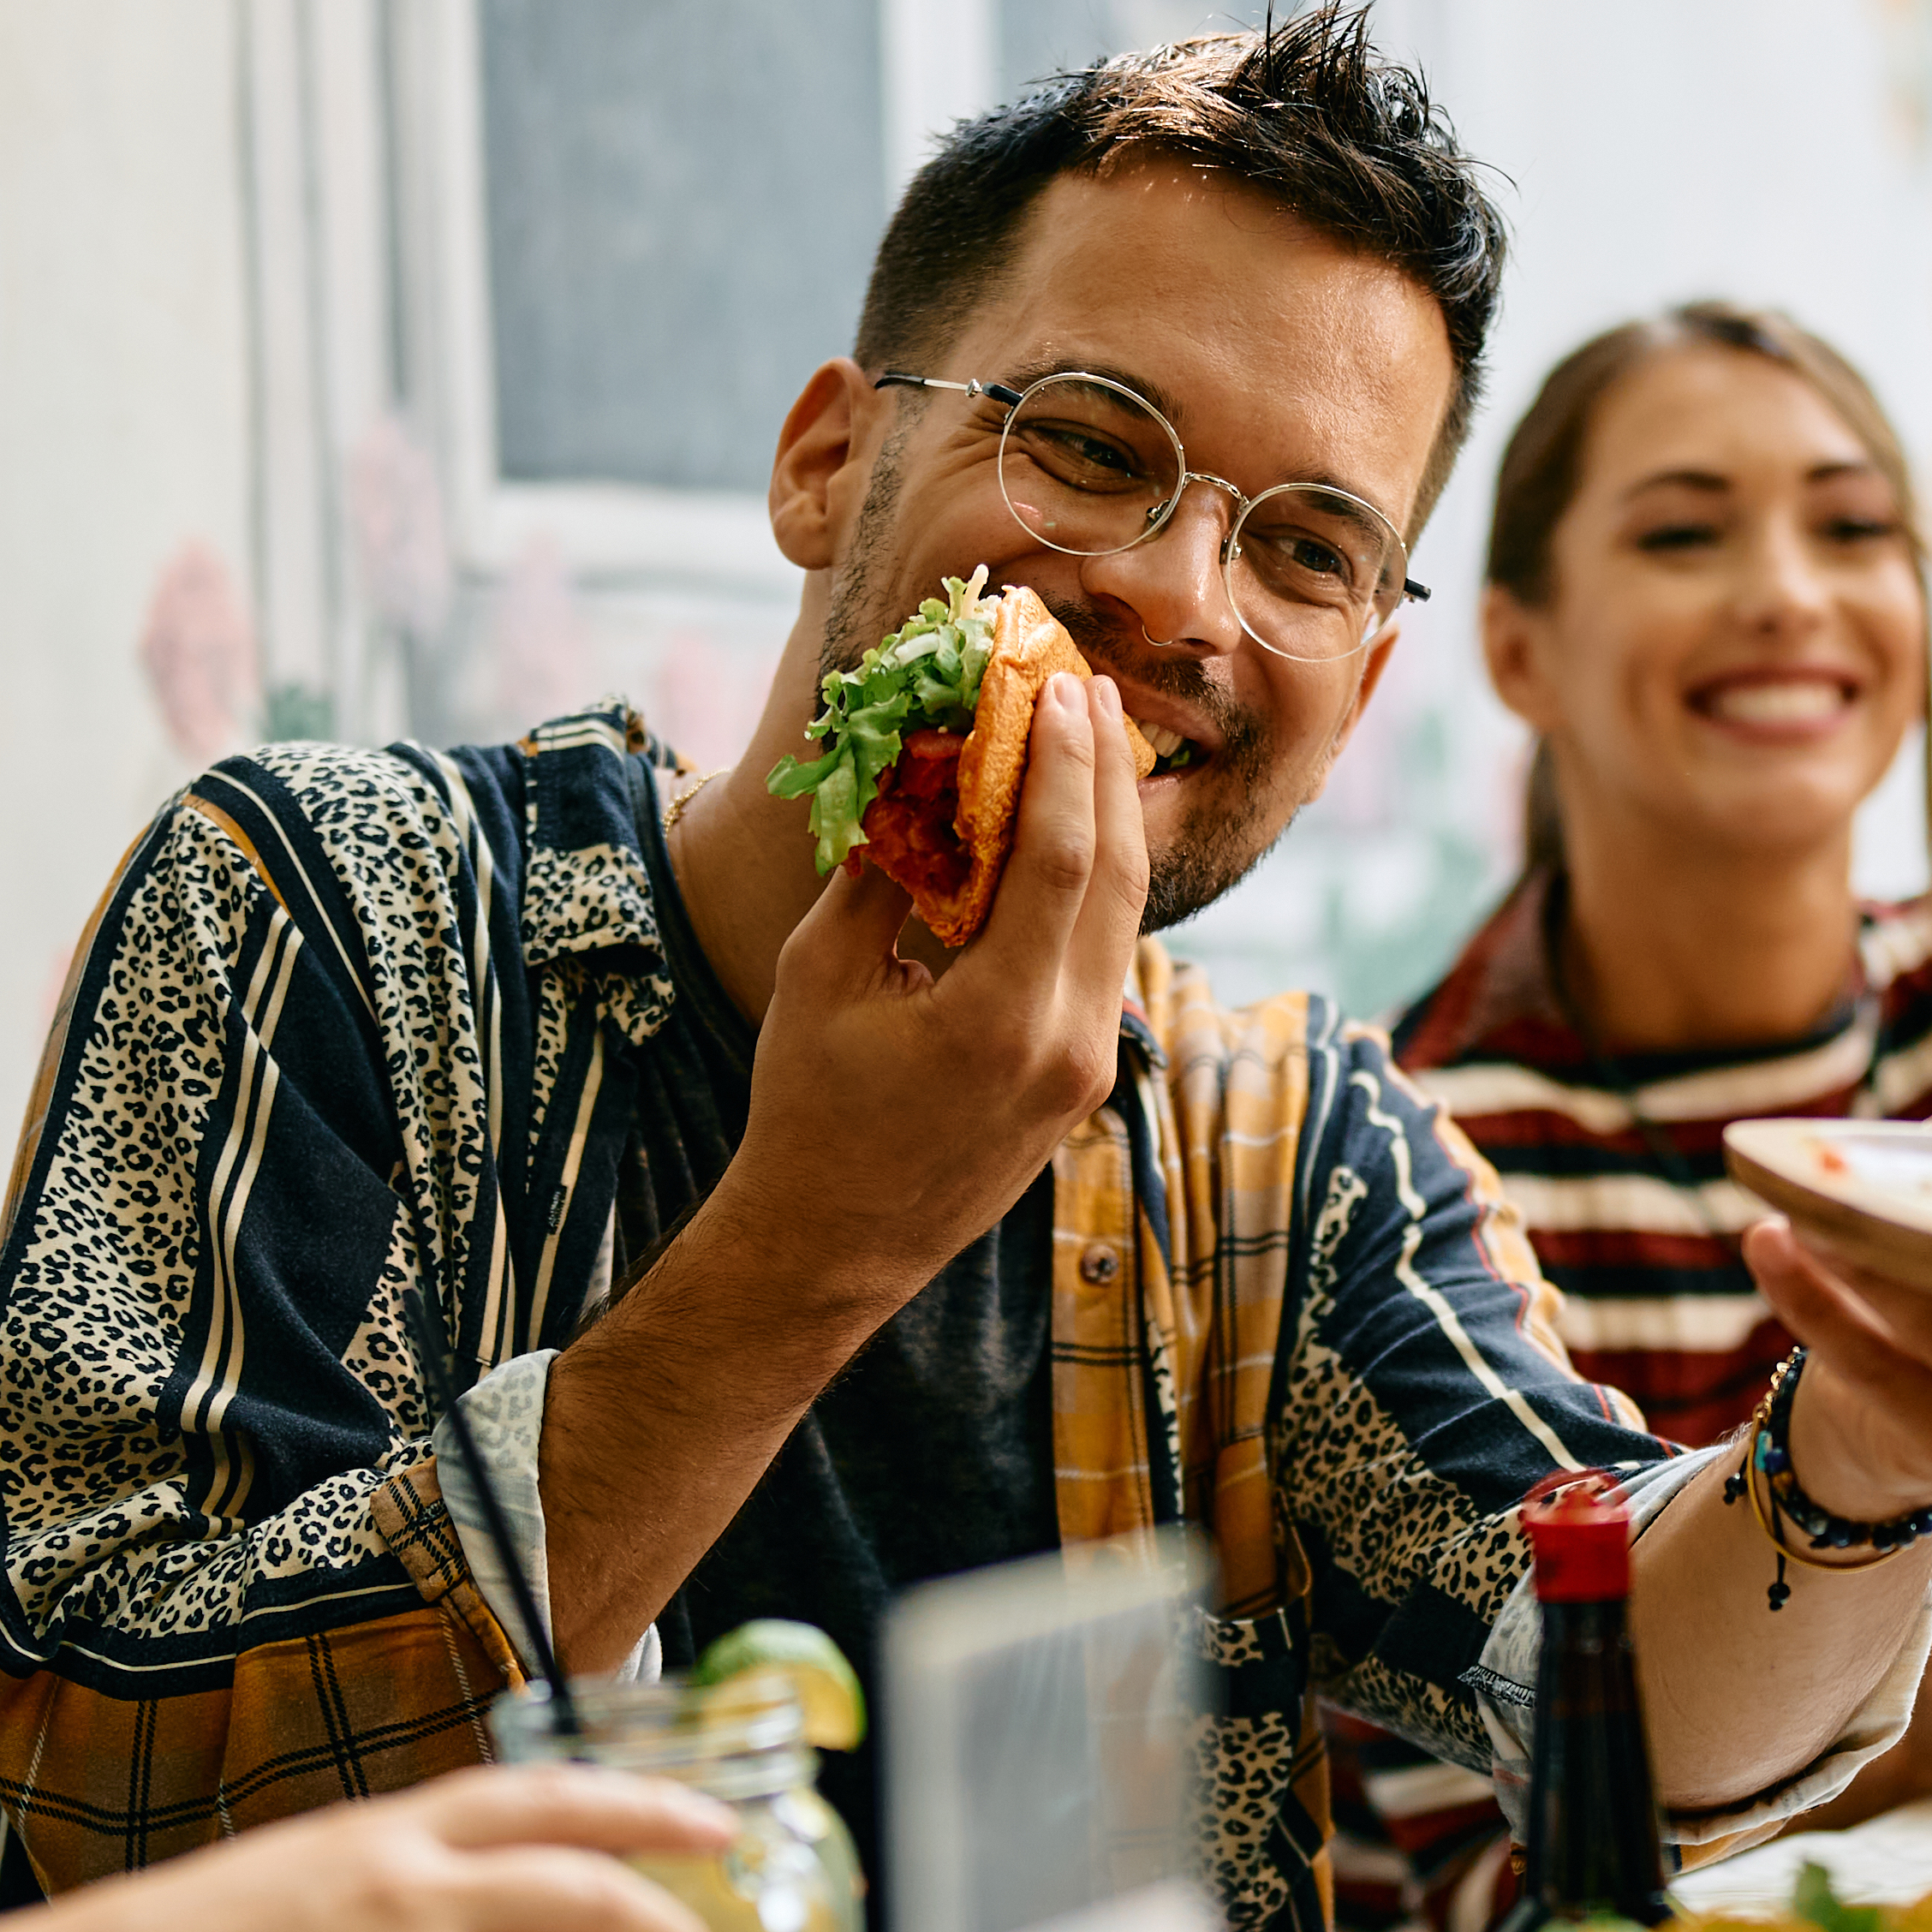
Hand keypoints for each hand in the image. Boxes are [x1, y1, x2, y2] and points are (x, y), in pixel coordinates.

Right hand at [719, 670, 1151, 1298]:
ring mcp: (1088, 1064)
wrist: (834, 1244)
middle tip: (1089, 689)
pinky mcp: (1087, 1075)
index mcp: (1001, 1020)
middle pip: (1116, 879)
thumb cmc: (806, 1109)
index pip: (1060, 862)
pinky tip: (1076, 832)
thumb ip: (874, 876)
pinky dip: (1097, 884)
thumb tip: (916, 777)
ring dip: (1113, 823)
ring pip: (1124, 918)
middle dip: (1107, 773)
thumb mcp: (816, 978)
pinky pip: (1107, 956)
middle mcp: (1068, 1043)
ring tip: (1094, 740)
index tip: (1059, 687)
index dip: (1065, 765)